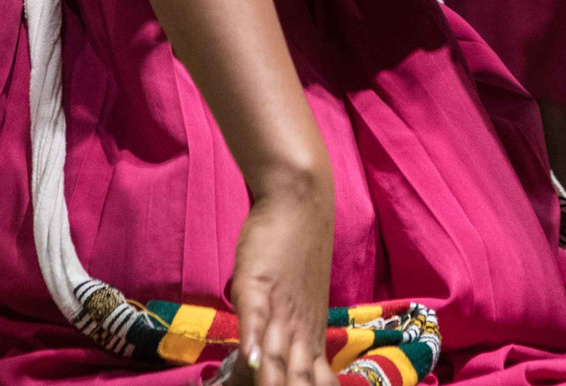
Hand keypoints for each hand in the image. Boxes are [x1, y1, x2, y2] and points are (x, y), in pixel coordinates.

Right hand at [227, 171, 338, 385]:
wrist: (299, 197)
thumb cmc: (297, 250)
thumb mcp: (299, 299)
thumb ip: (285, 330)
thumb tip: (266, 361)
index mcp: (312, 334)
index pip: (315, 382)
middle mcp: (300, 328)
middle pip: (297, 379)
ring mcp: (280, 306)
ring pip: (278, 356)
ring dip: (272, 382)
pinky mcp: (258, 284)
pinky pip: (255, 316)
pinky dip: (253, 340)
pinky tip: (249, 359)